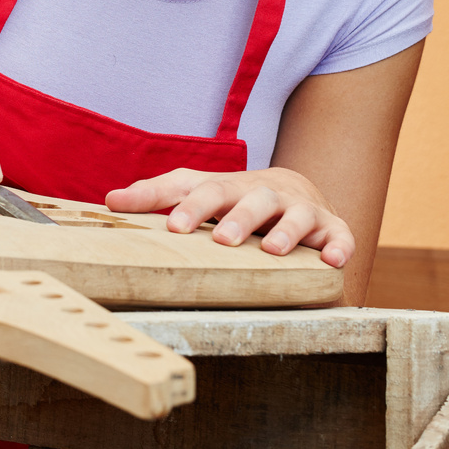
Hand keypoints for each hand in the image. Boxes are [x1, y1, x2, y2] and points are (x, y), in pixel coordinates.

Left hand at [103, 167, 352, 267]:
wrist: (298, 192)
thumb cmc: (234, 200)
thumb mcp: (196, 194)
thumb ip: (155, 196)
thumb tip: (108, 201)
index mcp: (226, 188)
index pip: (201, 191)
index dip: (186, 207)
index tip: (171, 227)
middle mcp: (262, 194)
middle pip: (249, 199)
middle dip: (236, 218)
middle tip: (221, 240)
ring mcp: (300, 209)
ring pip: (294, 215)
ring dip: (284, 232)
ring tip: (271, 251)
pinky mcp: (331, 229)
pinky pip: (339, 236)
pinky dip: (338, 246)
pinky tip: (332, 260)